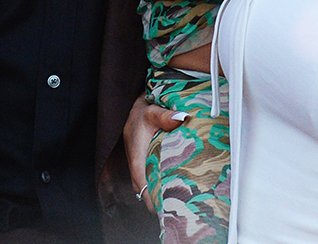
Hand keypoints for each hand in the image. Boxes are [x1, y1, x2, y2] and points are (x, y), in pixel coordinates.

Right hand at [122, 96, 186, 211]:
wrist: (135, 109)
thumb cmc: (142, 113)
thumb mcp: (152, 112)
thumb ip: (165, 116)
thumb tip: (182, 118)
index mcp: (136, 156)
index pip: (141, 183)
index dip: (151, 196)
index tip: (163, 207)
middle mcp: (136, 164)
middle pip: (144, 189)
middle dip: (157, 199)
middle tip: (177, 206)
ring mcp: (140, 165)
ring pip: (147, 184)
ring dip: (158, 192)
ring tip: (177, 200)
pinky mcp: (145, 163)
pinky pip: (150, 178)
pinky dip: (159, 183)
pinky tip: (173, 185)